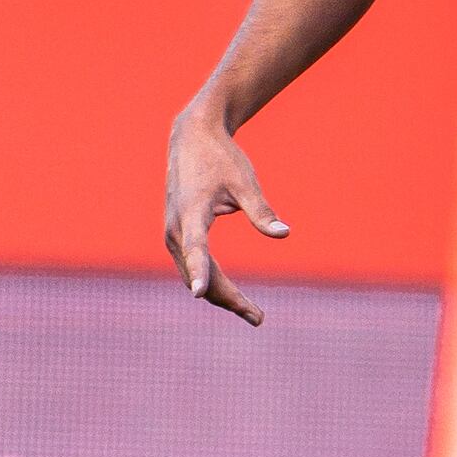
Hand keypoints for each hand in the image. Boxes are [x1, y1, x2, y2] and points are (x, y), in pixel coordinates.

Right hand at [164, 97, 285, 321]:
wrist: (191, 138)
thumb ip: (262, 210)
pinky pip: (192, 265)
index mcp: (191, 213)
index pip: (195, 249)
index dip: (199, 272)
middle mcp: (175, 228)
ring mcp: (173, 233)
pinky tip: (232, 296)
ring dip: (220, 295)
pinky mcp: (177, 235)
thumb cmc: (220, 158)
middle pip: (198, 273)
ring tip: (252, 313)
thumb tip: (284, 233)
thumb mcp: (245, 182)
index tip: (199, 295)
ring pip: (193, 274)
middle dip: (227, 298)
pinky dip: (211, 281)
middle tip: (258, 318)